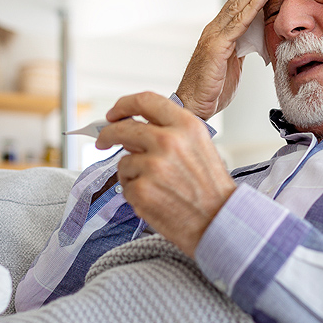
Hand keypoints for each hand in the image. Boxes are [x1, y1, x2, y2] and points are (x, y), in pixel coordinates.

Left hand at [95, 92, 236, 257]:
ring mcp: (153, 165)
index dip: (124, 105)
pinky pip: (126, 186)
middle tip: (103, 142)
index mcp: (186, 126)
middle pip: (124, 128)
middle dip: (108, 135)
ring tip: (158, 187)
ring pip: (124, 162)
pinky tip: (156, 200)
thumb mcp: (199, 147)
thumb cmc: (211, 188)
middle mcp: (169, 141)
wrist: (220, 221)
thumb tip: (135, 132)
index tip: (114, 113)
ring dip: (132, 174)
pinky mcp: (141, 189)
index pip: (146, 101)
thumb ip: (169, 133)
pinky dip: (136, 194)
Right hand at [175, 0, 277, 120]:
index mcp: (220, 32)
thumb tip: (257, 38)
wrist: (193, 107)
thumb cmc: (212, 89)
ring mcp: (215, 35)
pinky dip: (253, 7)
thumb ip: (243, 48)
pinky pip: (238, 23)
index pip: (240, 2)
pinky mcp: (216, 46)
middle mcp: (216, 28)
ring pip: (240, 4)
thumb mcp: (234, 64)